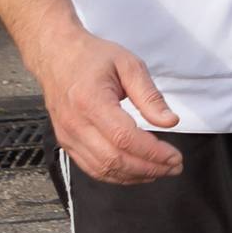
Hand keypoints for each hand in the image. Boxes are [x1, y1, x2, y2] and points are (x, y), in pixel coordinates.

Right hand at [32, 28, 183, 184]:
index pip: (125, 138)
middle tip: (174, 167)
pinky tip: (137, 172)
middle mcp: (75, 123)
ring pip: (102, 169)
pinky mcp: (66, 142)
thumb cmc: (92, 57)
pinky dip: (117, 175)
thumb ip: (150, 96)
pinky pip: (91, 168)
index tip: (175, 157)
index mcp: (91, 101)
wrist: (56, 56)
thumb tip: (170, 121)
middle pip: (114, 159)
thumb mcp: (129, 65)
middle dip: (149, 168)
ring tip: (160, 171)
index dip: (153, 152)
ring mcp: (68, 135)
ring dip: (135, 176)